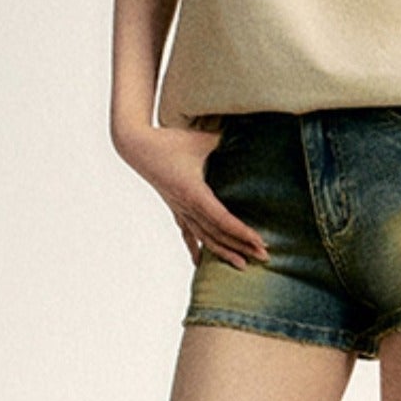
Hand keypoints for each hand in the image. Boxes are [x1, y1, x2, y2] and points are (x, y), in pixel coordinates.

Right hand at [114, 122, 268, 269]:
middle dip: (241, 246)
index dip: (242, 233)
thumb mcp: (200, 140)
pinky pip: (187, 232)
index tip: (260, 242)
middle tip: (264, 257)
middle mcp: (187, 206)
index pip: (223, 220)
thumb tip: (245, 136)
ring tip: (242, 264)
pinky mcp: (174, 207)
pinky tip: (200, 262)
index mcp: (194, 193)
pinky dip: (195, 248)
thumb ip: (223, 140)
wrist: (136, 146)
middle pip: (217, 234)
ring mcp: (179, 209)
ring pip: (204, 237)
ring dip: (223, 251)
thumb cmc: (168, 141)